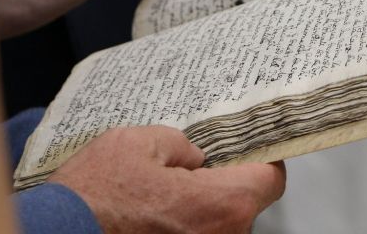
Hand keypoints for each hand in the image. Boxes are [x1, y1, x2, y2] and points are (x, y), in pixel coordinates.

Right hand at [51, 126, 285, 233]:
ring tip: (165, 190)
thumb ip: (182, 145)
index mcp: (221, 203)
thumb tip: (194, 157)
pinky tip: (156, 213)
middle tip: (195, 164)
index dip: (263, 158)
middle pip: (244, 203)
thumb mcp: (140, 142)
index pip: (271, 179)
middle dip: (224, 181)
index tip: (252, 147)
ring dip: (201, 206)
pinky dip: (184, 225)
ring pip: (220, 223)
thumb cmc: (95, 196)